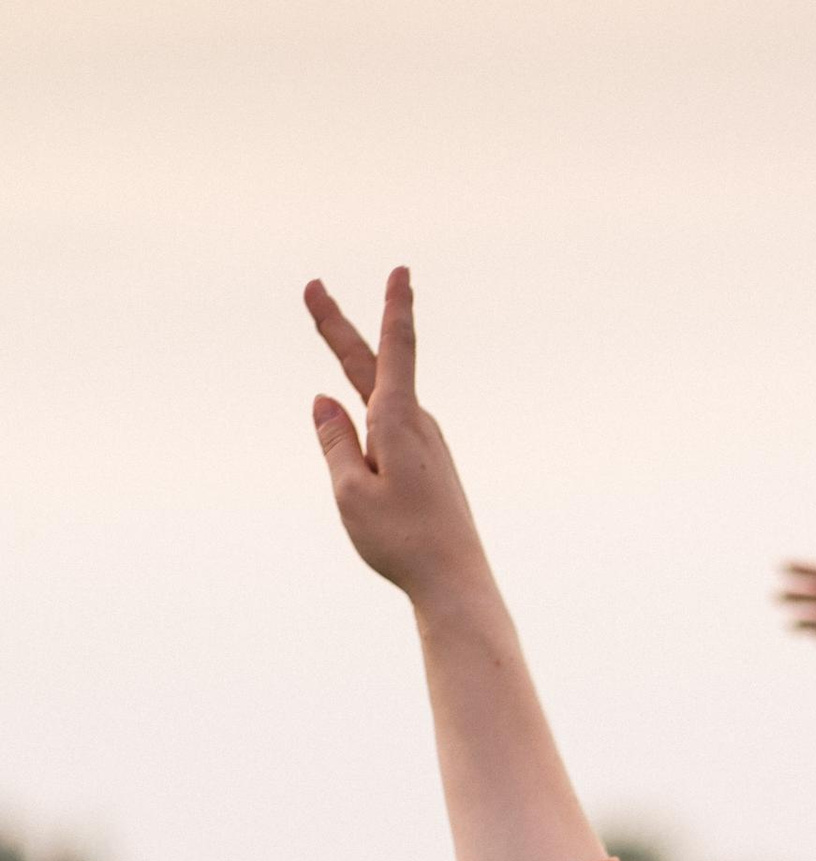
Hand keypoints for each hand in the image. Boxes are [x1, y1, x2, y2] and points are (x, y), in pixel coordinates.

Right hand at [307, 269, 491, 606]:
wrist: (454, 584)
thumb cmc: (401, 542)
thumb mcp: (350, 492)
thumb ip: (334, 441)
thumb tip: (324, 401)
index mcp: (398, 420)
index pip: (395, 349)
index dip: (394, 306)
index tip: (401, 270)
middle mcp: (418, 424)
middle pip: (372, 364)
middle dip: (338, 325)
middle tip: (311, 288)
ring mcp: (427, 445)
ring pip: (377, 398)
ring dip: (351, 363)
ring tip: (325, 319)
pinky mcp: (429, 466)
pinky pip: (385, 430)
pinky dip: (365, 412)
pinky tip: (357, 417)